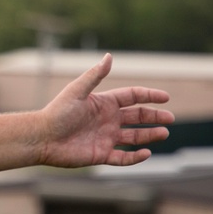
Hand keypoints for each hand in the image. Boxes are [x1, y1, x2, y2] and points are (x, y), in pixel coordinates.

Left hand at [34, 53, 173, 167]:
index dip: (149, 96)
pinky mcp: (101, 155)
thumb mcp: (77, 91)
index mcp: (104, 103)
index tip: (165, 97)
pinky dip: (136, 157)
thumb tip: (109, 56)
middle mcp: (107, 120)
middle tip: (170, 118)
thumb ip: (94, 75)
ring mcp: (105, 137)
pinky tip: (146, 153)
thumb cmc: (57, 113)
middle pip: (137, 117)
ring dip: (150, 135)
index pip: (132, 97)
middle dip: (154, 117)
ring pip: (134, 137)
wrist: (42, 138)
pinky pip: (123, 157)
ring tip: (164, 134)